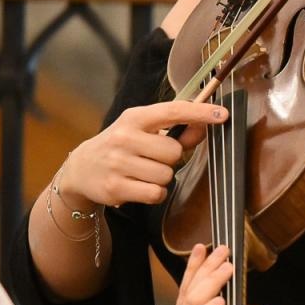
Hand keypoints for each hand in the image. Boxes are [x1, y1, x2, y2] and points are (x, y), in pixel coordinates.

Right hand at [61, 100, 227, 208]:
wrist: (81, 169)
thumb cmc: (122, 147)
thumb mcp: (144, 132)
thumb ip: (176, 131)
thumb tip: (204, 127)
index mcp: (134, 118)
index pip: (173, 111)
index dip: (200, 112)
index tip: (223, 114)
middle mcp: (124, 137)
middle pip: (174, 152)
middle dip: (170, 159)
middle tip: (153, 159)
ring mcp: (118, 163)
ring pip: (166, 175)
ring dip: (162, 178)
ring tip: (143, 173)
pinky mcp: (115, 187)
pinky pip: (156, 194)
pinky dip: (155, 194)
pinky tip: (140, 187)